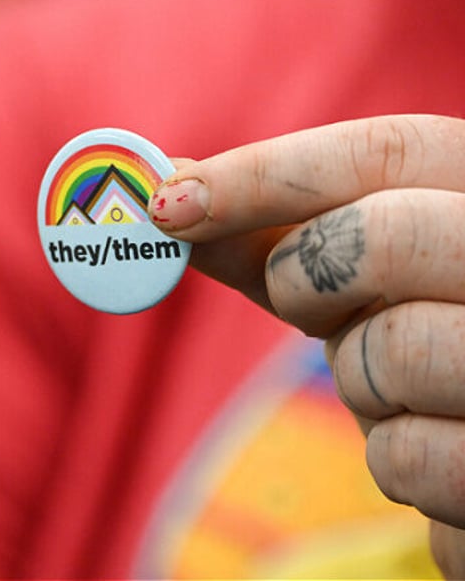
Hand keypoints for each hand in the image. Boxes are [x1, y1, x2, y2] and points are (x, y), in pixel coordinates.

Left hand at [150, 114, 464, 577]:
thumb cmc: (431, 340)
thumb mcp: (368, 279)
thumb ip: (279, 238)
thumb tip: (170, 192)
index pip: (392, 149)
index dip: (264, 171)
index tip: (168, 202)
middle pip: (382, 236)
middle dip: (306, 276)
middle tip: (306, 304)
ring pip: (389, 350)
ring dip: (358, 380)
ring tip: (404, 387)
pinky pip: (406, 456)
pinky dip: (395, 457)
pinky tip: (440, 445)